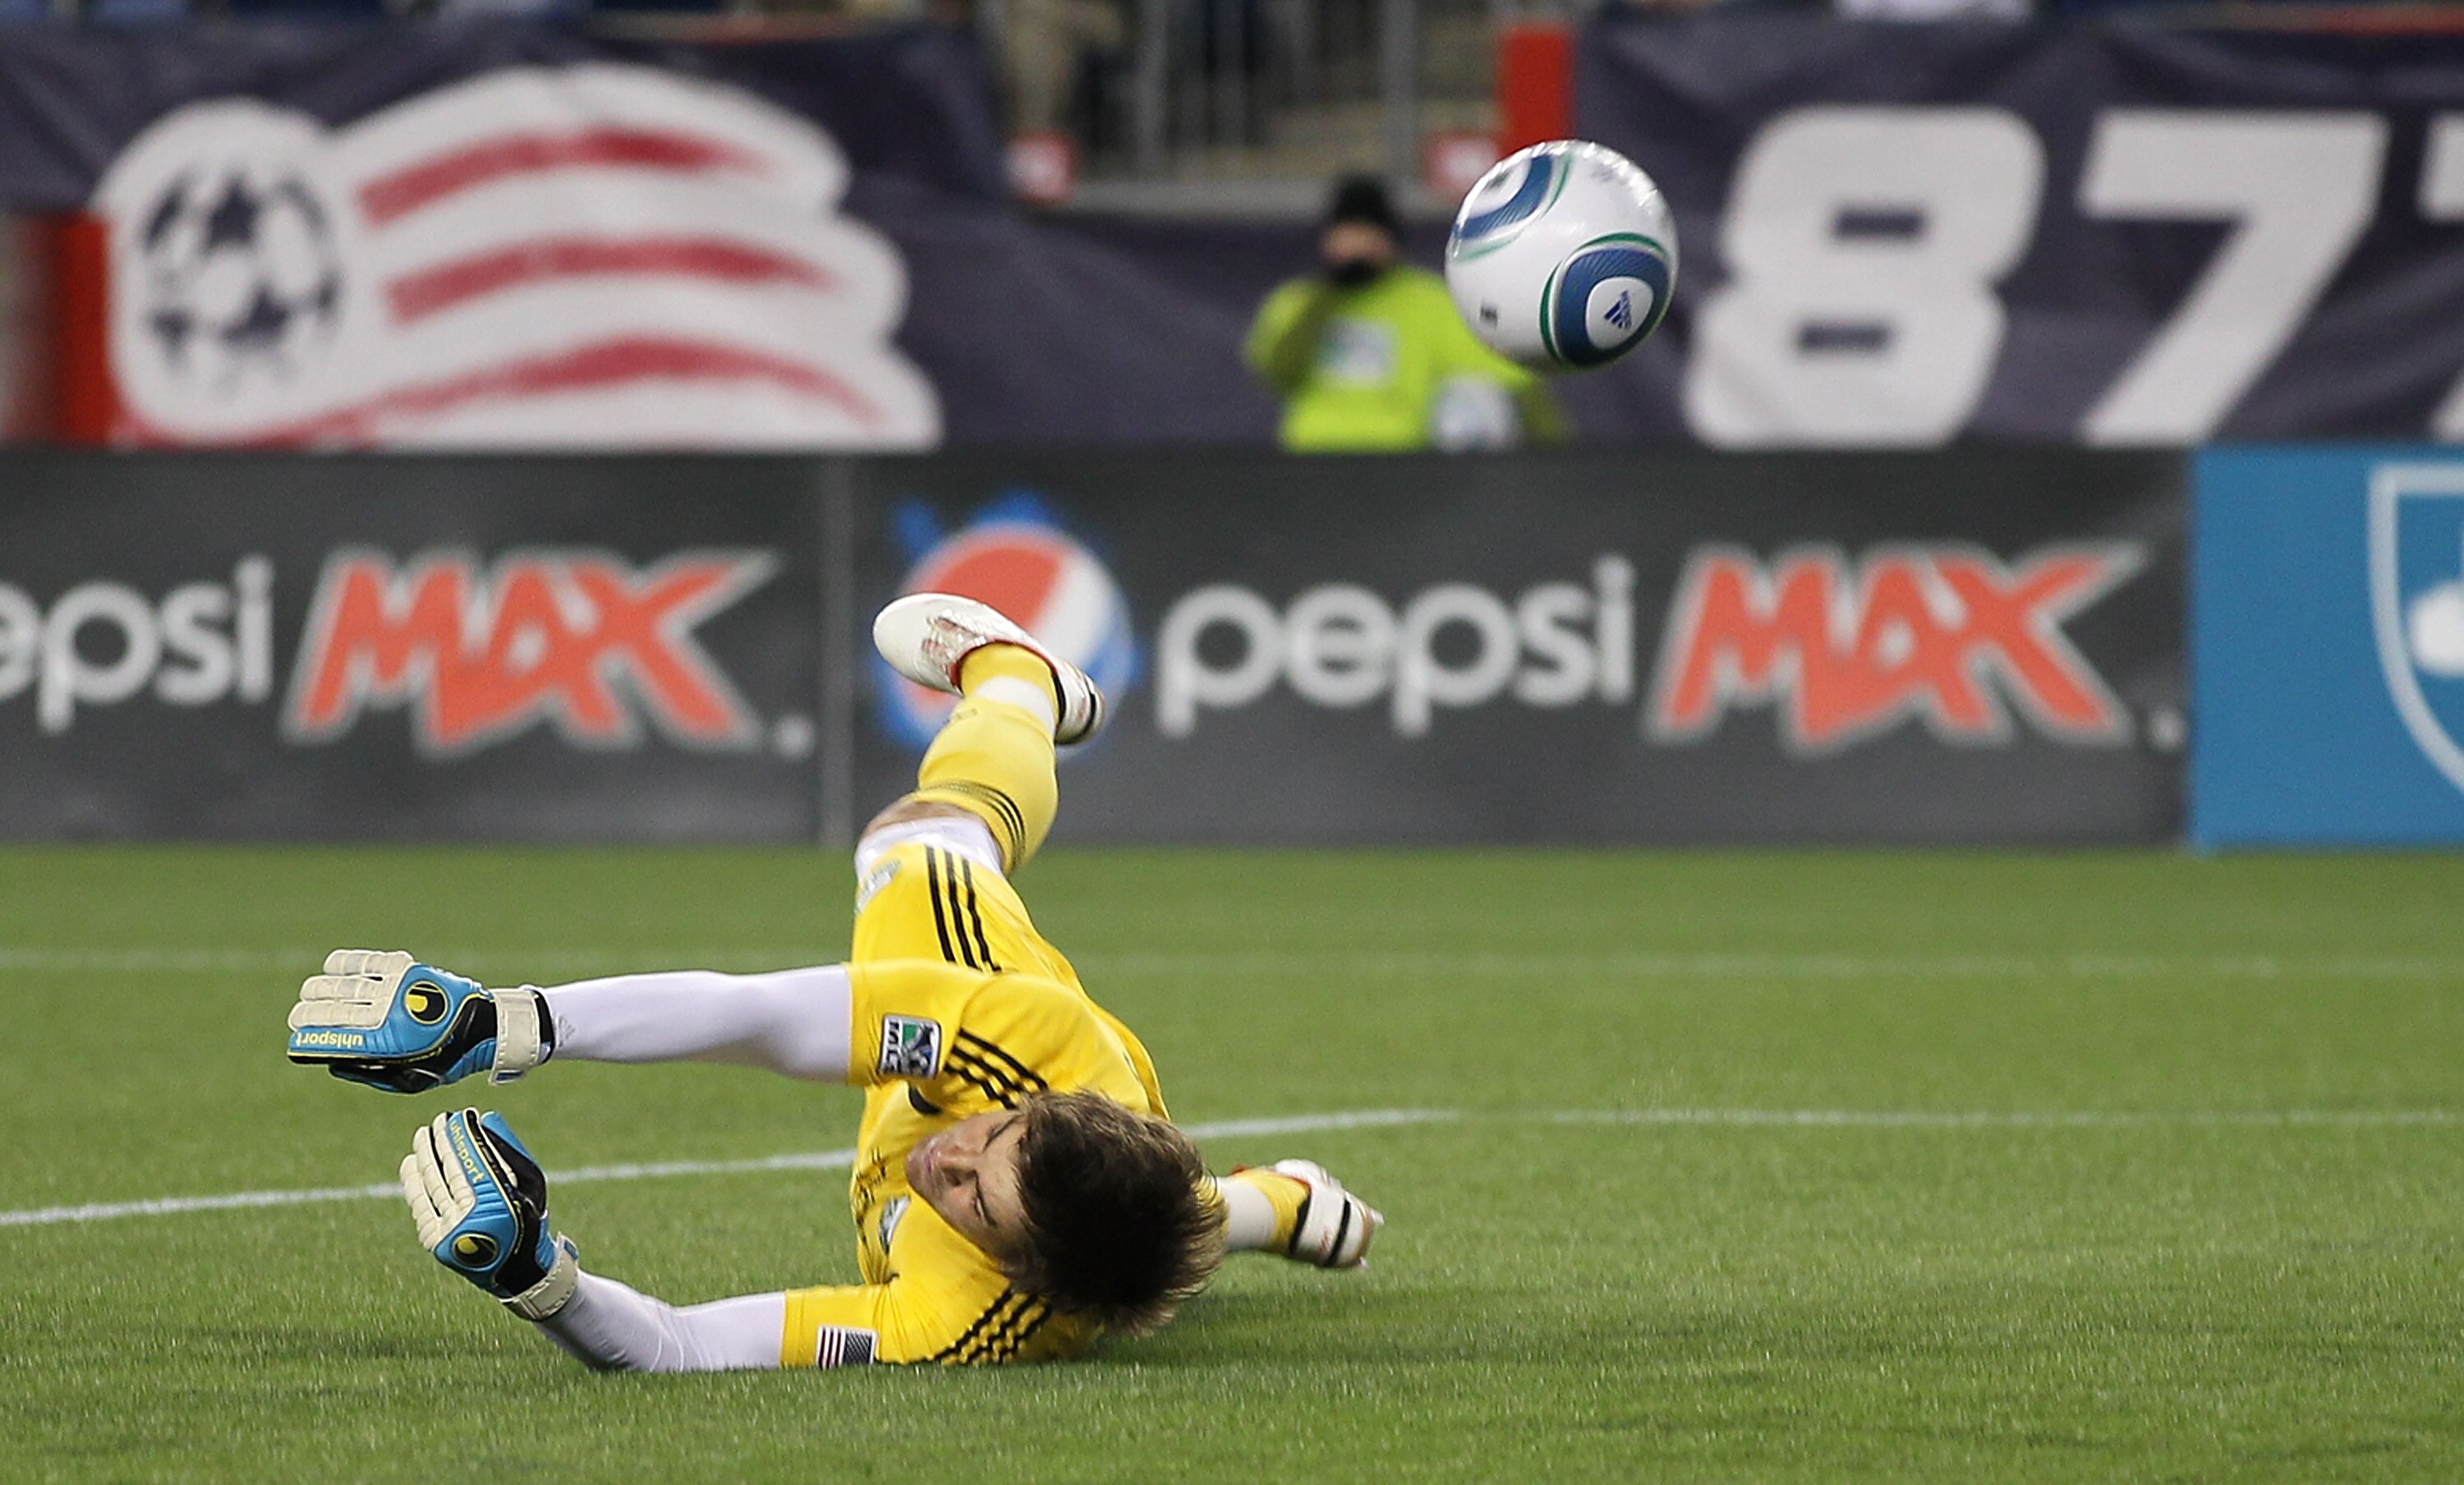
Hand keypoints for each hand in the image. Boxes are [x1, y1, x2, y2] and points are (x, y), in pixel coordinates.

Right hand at [286, 950, 545, 1091]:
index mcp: (389, 1045)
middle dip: (307, 1016)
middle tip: (297, 1019)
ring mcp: (396, 988)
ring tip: (307, 995)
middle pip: (333, 1012)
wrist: (484, 1026)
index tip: (295, 1045)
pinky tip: (331, 967)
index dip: (310, 1042)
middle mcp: (389, 1013)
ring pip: (343, 985)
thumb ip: (370, 1073)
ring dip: (318, 990)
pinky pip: (367, 961)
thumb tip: (332, 1062)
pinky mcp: (406, 968)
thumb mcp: (409, 1081)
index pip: (337, 1042)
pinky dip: (345, 962)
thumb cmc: (445, 1058)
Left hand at [401, 1108, 576, 1318]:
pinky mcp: (434, 1240)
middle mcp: (470, 1219)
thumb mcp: (532, 1183)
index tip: (462, 1115)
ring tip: (422, 1135)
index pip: (474, 1161)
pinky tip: (411, 1162)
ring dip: (424, 1157)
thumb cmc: (527, 1219)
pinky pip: (419, 1204)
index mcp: (500, 1205)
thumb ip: (511, 1152)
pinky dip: (413, 1182)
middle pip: (448, 1171)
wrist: (515, 1269)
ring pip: (430, 1185)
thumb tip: (484, 1121)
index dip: (465, 1136)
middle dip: (442, 1141)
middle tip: (439, 1120)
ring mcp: (449, 1231)